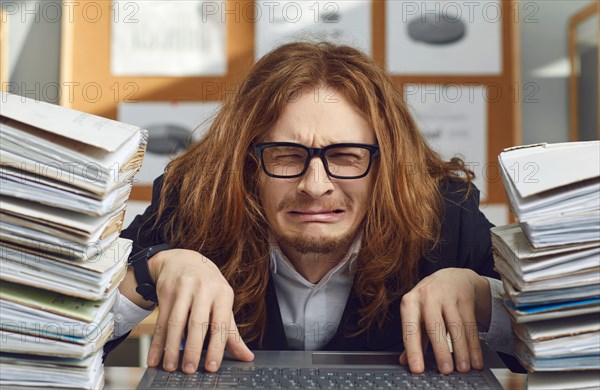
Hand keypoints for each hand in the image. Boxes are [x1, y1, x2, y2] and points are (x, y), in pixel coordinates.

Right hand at [146, 249, 253, 373]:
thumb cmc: (208, 287)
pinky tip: (155, 357)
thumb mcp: (223, 303)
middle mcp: (204, 289)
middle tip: (189, 370)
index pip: (221, 324)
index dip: (217, 347)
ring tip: (170, 367)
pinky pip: (160, 321)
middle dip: (193, 349)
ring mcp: (184, 289)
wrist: (183, 260)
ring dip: (171, 348)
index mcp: (223, 294)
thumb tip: (246, 357)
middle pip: (197, 323)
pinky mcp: (166, 292)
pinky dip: (157, 342)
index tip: (212, 367)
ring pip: (176, 323)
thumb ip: (232, 332)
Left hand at [399, 268, 489, 374]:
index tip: (417, 369)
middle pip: (435, 326)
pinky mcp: (465, 298)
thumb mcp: (417, 313)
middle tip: (446, 371)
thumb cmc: (430, 299)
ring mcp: (448, 295)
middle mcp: (428, 296)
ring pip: (456, 327)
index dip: (413, 349)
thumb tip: (404, 361)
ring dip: (461, 350)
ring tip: (462, 368)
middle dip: (441, 350)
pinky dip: (474, 346)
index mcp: (411, 302)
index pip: (410, 328)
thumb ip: (412, 336)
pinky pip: (471, 325)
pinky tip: (475, 360)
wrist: (453, 277)